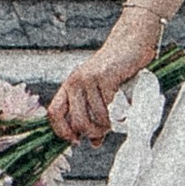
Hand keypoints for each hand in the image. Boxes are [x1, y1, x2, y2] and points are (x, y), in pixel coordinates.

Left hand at [48, 9, 166, 146]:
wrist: (131, 43)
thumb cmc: (117, 70)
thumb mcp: (100, 92)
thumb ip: (94, 115)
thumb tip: (95, 142)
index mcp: (69, 85)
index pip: (54, 113)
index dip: (62, 131)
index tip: (76, 140)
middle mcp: (75, 81)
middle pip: (76, 120)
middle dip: (91, 132)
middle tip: (103, 133)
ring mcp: (88, 78)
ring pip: (94, 116)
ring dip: (106, 126)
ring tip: (115, 123)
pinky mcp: (104, 76)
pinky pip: (107, 106)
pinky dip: (116, 115)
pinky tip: (122, 113)